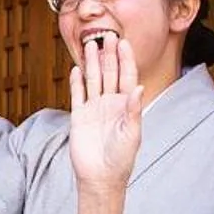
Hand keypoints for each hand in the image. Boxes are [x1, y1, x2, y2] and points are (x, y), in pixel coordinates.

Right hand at [65, 31, 143, 192]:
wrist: (100, 177)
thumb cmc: (121, 158)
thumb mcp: (132, 133)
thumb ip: (133, 110)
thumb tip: (138, 87)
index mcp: (126, 106)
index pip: (127, 77)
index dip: (125, 59)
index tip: (123, 42)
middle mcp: (110, 104)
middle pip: (109, 73)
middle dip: (108, 55)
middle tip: (107, 35)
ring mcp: (94, 109)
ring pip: (93, 80)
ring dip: (92, 63)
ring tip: (90, 44)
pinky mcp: (79, 117)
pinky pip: (77, 95)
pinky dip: (76, 82)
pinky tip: (75, 68)